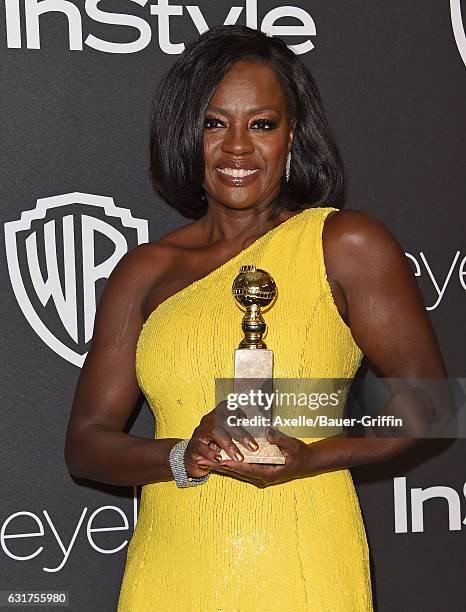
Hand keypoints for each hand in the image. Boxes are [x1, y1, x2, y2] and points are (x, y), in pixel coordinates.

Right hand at [184, 400, 260, 478]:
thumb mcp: (228, 435)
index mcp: (218, 415)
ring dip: (229, 446)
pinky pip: (201, 447)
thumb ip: (241, 430)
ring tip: (240, 457)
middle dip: (241, 435)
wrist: (192, 455)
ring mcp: (200, 432)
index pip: (227, 408)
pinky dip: (211, 453)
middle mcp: (209, 420)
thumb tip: (266, 431)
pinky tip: (219, 458)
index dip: (236, 411)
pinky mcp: (193, 446)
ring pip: (215, 434)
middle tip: (254, 447)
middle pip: (225, 422)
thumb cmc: (215, 444)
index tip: (246, 418)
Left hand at [195, 427, 315, 487]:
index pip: (246, 468)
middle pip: (235, 471)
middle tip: (201, 460)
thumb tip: (268, 432)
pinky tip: (216, 459)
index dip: (231, 463)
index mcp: (268, 473)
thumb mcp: (293, 445)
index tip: (218, 459)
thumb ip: (280, 439)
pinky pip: (239, 468)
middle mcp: (260, 477)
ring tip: (202, 460)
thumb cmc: (299, 454)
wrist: (305, 462)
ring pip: (234, 471)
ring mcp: (257, 475)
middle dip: (218, 466)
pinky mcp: (256, 471)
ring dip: (219, 465)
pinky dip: (227, 464)